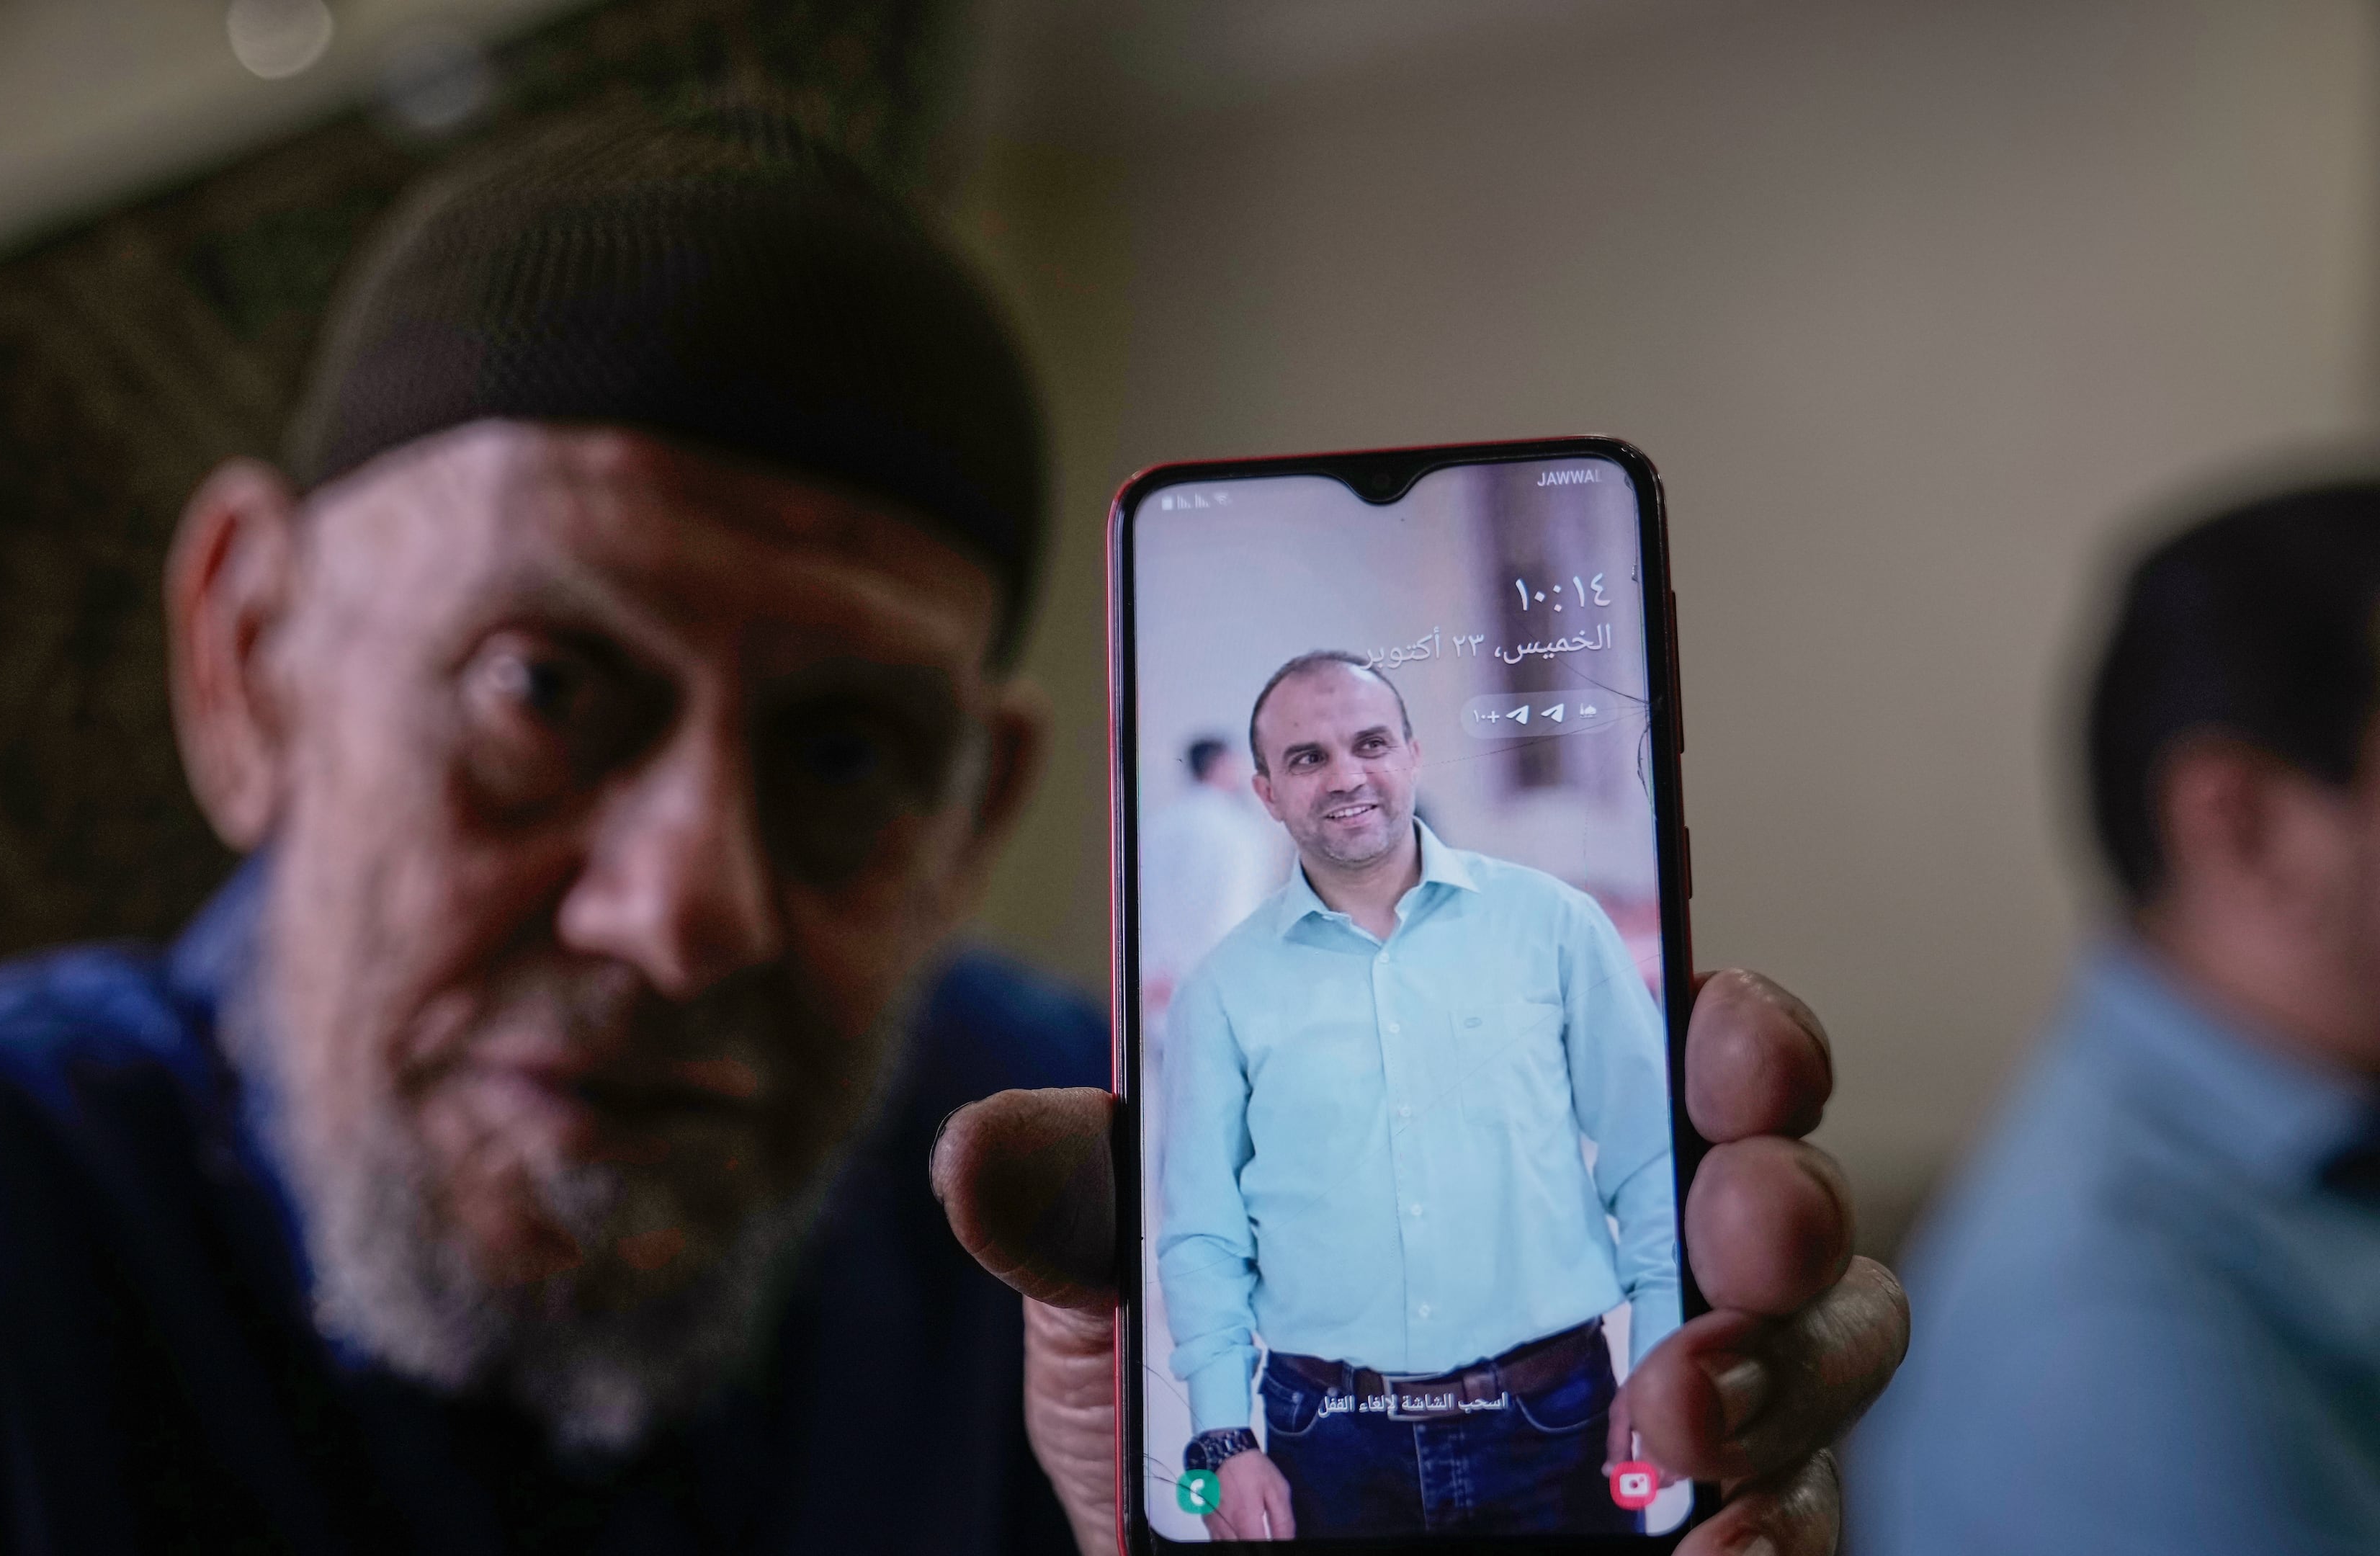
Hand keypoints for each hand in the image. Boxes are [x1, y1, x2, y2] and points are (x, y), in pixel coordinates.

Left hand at [932, 968, 1907, 1555]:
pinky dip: (1774, 1533)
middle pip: (1782, 1196)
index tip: (1713, 1031)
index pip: (1667, 1053)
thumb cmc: (1194, 1425)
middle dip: (1784, 1191)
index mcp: (1513, 1144)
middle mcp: (1625, 1262)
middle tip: (1728, 1228)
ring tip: (1682, 1417)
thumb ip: (1085, 1208)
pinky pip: (1793, 1530)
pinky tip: (1706, 1544)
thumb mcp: (1129, 1294)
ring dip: (1784, 1372)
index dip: (1729, 1028)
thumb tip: (977, 1156)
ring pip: (1828, 1359)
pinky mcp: (1690, 1534)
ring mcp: (1680, 1415)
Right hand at [1204, 1449, 1292, 1541]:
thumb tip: (1287, 1541)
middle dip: (1255, 1544)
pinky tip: (1240, 1532)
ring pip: (1228, 1547)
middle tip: (1263, 1534)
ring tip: (1253, 1532)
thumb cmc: (1251, 1468)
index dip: (1270, 1548)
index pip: (1259, 1548)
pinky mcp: (1208, 1520)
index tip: (1276, 1541)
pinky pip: (1218, 1540)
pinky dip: (1230, 1540)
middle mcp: (1226, 1524)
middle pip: (1241, 1549)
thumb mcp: (1278, 1491)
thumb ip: (1283, 1522)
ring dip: (1242, 1542)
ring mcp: (1214, 1523)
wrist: (1225, 1450)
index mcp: (1245, 1518)